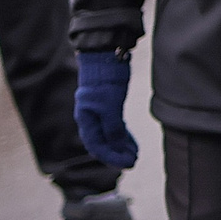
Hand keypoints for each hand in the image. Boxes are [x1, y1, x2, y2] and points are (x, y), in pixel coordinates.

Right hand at [73, 50, 137, 169]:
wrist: (104, 55)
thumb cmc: (105, 79)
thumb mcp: (110, 106)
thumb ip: (112, 128)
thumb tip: (117, 148)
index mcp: (85, 119)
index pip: (97, 147)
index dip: (112, 158)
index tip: (129, 164)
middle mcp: (89, 118)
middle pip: (102, 143)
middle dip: (117, 154)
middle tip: (134, 161)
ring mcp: (98, 111)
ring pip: (108, 135)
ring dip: (121, 146)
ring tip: (134, 154)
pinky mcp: (107, 104)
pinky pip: (113, 126)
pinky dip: (122, 135)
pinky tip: (130, 141)